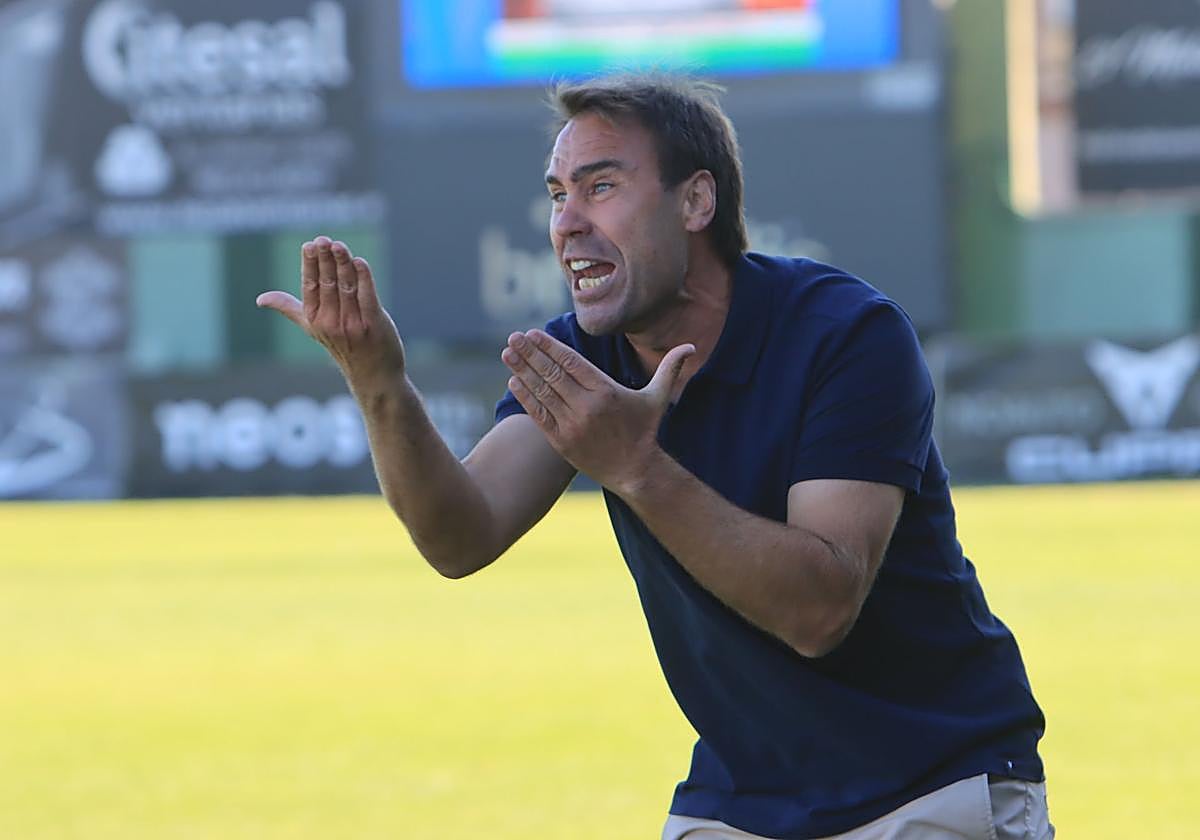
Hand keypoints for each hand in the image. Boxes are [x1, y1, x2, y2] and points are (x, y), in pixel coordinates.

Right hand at [256, 236, 404, 384]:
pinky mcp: (373, 325)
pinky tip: (360, 263)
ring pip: (346, 286)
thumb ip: (290, 309)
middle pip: (327, 283)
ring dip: (343, 264)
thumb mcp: (313, 328)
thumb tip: (260, 299)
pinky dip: (364, 278)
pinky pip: (367, 297)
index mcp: (314, 320)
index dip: (310, 265)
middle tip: (324, 240)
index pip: (309, 286)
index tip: (309, 245)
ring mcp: (352, 324)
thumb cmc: (344, 346)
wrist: (373, 375)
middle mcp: (330, 323)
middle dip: (325, 260)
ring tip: (340, 246)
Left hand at [501, 329, 693, 493]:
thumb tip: (692, 346)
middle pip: (552, 374)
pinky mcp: (562, 442)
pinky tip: (514, 381)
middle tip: (513, 337)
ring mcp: (572, 425)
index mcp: (606, 391)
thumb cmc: (645, 431)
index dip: (550, 346)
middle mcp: (587, 407)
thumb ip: (670, 368)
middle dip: (530, 354)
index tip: (534, 333)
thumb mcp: (659, 398)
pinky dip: (525, 397)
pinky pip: (538, 415)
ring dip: (522, 371)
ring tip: (507, 353)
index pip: (572, 362)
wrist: (635, 472)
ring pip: (542, 392)